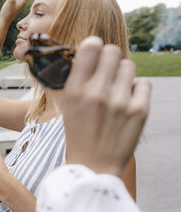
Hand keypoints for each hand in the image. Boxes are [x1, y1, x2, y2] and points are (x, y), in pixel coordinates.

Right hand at [62, 37, 151, 175]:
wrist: (94, 165)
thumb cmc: (79, 131)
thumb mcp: (67, 104)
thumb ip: (78, 77)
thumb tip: (92, 48)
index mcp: (74, 90)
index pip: (91, 46)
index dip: (94, 47)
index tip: (93, 55)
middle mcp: (96, 93)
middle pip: (112, 50)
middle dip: (109, 59)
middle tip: (106, 73)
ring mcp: (119, 102)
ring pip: (128, 65)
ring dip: (122, 74)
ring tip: (116, 91)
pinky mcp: (139, 111)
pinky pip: (144, 83)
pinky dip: (136, 90)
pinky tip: (126, 102)